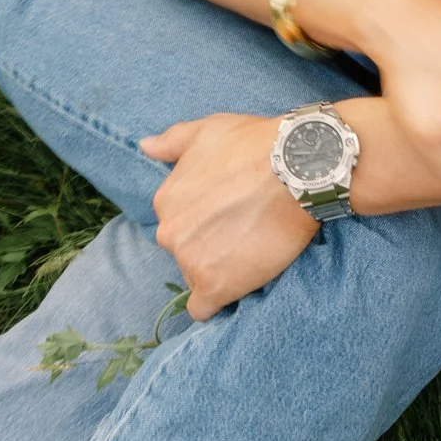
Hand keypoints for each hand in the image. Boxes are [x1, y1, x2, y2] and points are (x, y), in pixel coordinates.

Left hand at [143, 114, 318, 319]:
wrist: (295, 170)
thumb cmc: (253, 145)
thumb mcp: (206, 130)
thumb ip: (171, 142)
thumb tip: (144, 146)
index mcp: (165, 201)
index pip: (177, 222)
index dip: (205, 221)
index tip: (231, 213)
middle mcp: (170, 233)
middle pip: (185, 251)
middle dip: (209, 245)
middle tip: (244, 231)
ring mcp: (190, 262)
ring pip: (197, 276)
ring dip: (220, 269)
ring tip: (252, 252)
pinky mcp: (215, 286)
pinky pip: (203, 309)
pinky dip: (217, 302)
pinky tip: (236, 288)